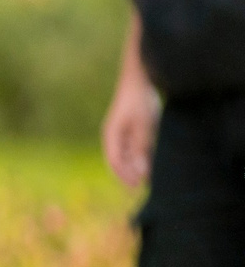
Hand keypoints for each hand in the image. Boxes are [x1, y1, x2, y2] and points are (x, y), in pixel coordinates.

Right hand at [102, 66, 158, 189]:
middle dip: (132, 174)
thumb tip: (141, 173)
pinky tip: (155, 160)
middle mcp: (115, 136)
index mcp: (111, 136)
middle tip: (148, 187)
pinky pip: (136, 147)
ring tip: (154, 177)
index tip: (137, 188)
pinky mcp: (133, 127)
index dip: (124, 177)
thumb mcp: (143, 125)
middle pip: (121, 161)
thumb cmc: (139, 100)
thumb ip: (142, 149)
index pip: (115, 162)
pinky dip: (144, 155)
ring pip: (129, 155)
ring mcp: (123, 132)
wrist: (141, 78)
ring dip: (139, 166)